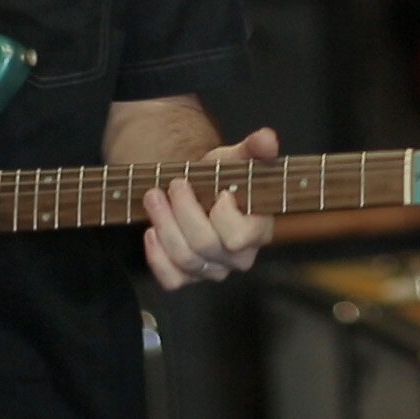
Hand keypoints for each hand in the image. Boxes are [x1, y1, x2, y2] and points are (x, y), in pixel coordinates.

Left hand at [141, 127, 277, 289]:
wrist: (198, 189)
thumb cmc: (221, 176)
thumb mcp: (236, 158)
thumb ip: (255, 148)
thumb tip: (268, 139)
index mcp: (259, 231)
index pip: (239, 237)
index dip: (223, 215)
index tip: (218, 192)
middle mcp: (239, 257)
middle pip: (204, 244)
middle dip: (183, 211)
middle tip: (174, 185)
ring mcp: (214, 270)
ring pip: (185, 258)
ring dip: (164, 224)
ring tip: (153, 197)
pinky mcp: (189, 277)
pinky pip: (171, 279)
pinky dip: (156, 257)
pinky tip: (151, 232)